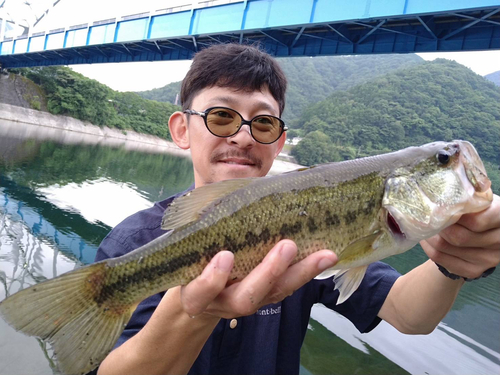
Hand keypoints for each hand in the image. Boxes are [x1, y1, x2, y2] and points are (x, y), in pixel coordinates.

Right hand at [179, 240, 336, 318]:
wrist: (198, 294)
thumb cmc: (191, 262)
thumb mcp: (186, 252)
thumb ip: (198, 233)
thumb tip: (217, 196)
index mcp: (195, 294)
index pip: (200, 292)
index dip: (212, 279)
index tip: (225, 256)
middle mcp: (222, 304)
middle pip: (245, 298)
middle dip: (268, 273)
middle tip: (287, 246)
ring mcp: (247, 302)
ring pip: (274, 295)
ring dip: (299, 274)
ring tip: (324, 255)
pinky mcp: (266, 297)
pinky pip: (286, 289)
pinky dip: (305, 273)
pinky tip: (325, 256)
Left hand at [421, 194, 499, 278]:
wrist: (480, 231)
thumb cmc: (476, 209)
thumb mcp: (477, 199)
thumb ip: (466, 196)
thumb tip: (440, 198)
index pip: (477, 221)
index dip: (455, 214)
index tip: (442, 207)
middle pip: (459, 237)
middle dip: (439, 226)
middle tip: (428, 217)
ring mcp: (488, 259)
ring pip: (446, 247)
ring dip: (429, 235)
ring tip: (425, 225)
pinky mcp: (474, 270)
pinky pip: (441, 258)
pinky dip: (428, 247)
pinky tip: (426, 238)